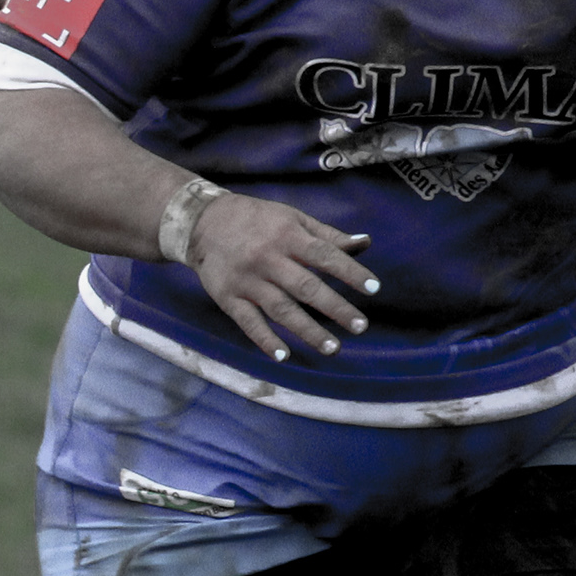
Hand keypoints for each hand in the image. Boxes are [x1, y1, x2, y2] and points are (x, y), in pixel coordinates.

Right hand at [183, 189, 377, 365]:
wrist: (202, 222)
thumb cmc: (256, 220)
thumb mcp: (292, 218)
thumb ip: (328, 235)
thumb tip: (365, 242)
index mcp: (288, 236)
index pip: (325, 255)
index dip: (350, 272)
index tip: (373, 289)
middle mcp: (268, 259)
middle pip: (306, 287)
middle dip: (335, 308)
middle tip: (360, 326)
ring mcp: (247, 281)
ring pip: (281, 309)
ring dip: (308, 330)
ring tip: (333, 348)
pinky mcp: (228, 298)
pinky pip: (248, 322)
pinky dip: (265, 340)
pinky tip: (284, 356)